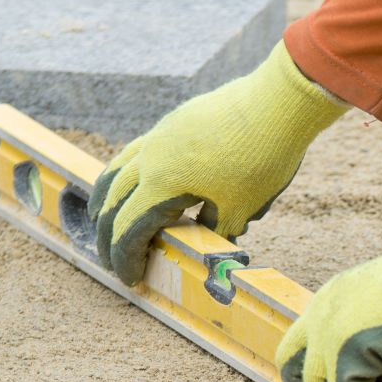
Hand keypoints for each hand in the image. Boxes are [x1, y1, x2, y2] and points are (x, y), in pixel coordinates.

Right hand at [87, 40, 348, 284]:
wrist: (279, 101)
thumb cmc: (261, 157)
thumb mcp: (239, 208)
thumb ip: (216, 231)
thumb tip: (209, 239)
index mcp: (160, 184)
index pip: (128, 230)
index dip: (125, 258)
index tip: (131, 280)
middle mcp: (150, 158)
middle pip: (112, 201)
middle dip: (108, 234)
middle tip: (113, 259)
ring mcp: (159, 136)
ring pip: (118, 170)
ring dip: (107, 198)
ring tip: (102, 216)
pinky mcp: (173, 122)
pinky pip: (136, 151)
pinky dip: (126, 173)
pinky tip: (137, 179)